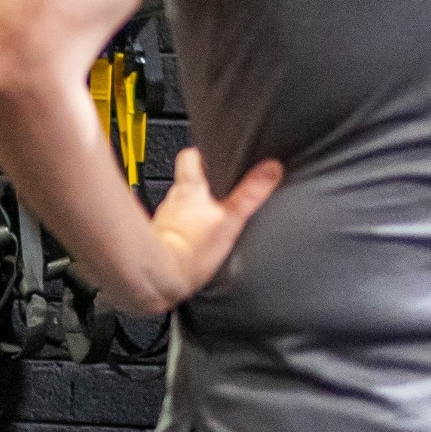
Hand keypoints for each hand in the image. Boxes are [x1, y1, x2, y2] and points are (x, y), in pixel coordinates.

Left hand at [146, 148, 281, 309]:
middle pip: (185, 182)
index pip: (190, 156)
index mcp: (188, 188)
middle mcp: (172, 200)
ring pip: (179, 206)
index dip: (201, 153)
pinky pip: (173, 228)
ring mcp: (164, 220)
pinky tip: (195, 240)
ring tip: (209, 218)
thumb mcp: (230, 220)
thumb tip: (271, 169)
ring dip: (191, 209)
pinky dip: (183, 230)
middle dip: (201, 185)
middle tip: (218, 190)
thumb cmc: (191, 251)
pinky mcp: (159, 238)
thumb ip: (249, 194)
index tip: (212, 154)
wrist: (161, 277)